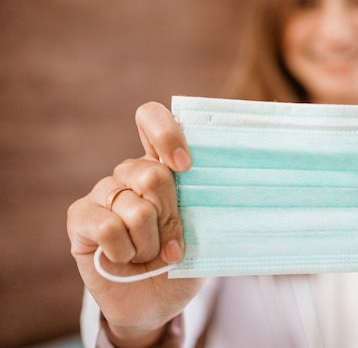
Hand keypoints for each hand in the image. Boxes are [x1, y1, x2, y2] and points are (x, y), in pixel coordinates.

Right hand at [67, 102, 204, 346]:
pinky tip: (126, 260)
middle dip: (169, 218)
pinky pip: (108, 227)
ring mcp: (103, 194)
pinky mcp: (81, 218)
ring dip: (149, 243)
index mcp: (161, 165)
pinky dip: (125, 251)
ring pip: (134, 209)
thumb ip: (201, 205)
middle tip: (171, 241)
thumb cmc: (182, 262)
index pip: (151, 120)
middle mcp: (129, 173)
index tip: (185, 166)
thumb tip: (210, 183)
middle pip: (152, 175)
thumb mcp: (202, 235)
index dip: (166, 134)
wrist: (156, 303)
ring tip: (149, 255)